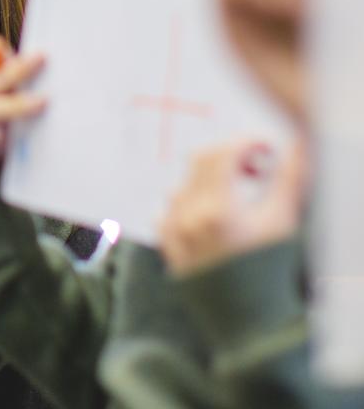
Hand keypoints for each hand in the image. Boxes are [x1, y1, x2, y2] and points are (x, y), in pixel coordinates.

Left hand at [159, 139, 307, 276]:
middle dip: (227, 158)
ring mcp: (175, 232)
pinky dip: (188, 205)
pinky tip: (210, 216)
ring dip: (208, 182)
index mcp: (220, 209)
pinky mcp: (168, 246)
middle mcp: (190, 217)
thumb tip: (298, 146)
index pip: (223, 154)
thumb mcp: (283, 224)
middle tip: (252, 170)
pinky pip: (169, 211)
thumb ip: (290, 180)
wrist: (249, 322)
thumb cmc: (271, 274)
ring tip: (235, 197)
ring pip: (183, 185)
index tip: (262, 149)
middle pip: (200, 162)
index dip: (244, 144)